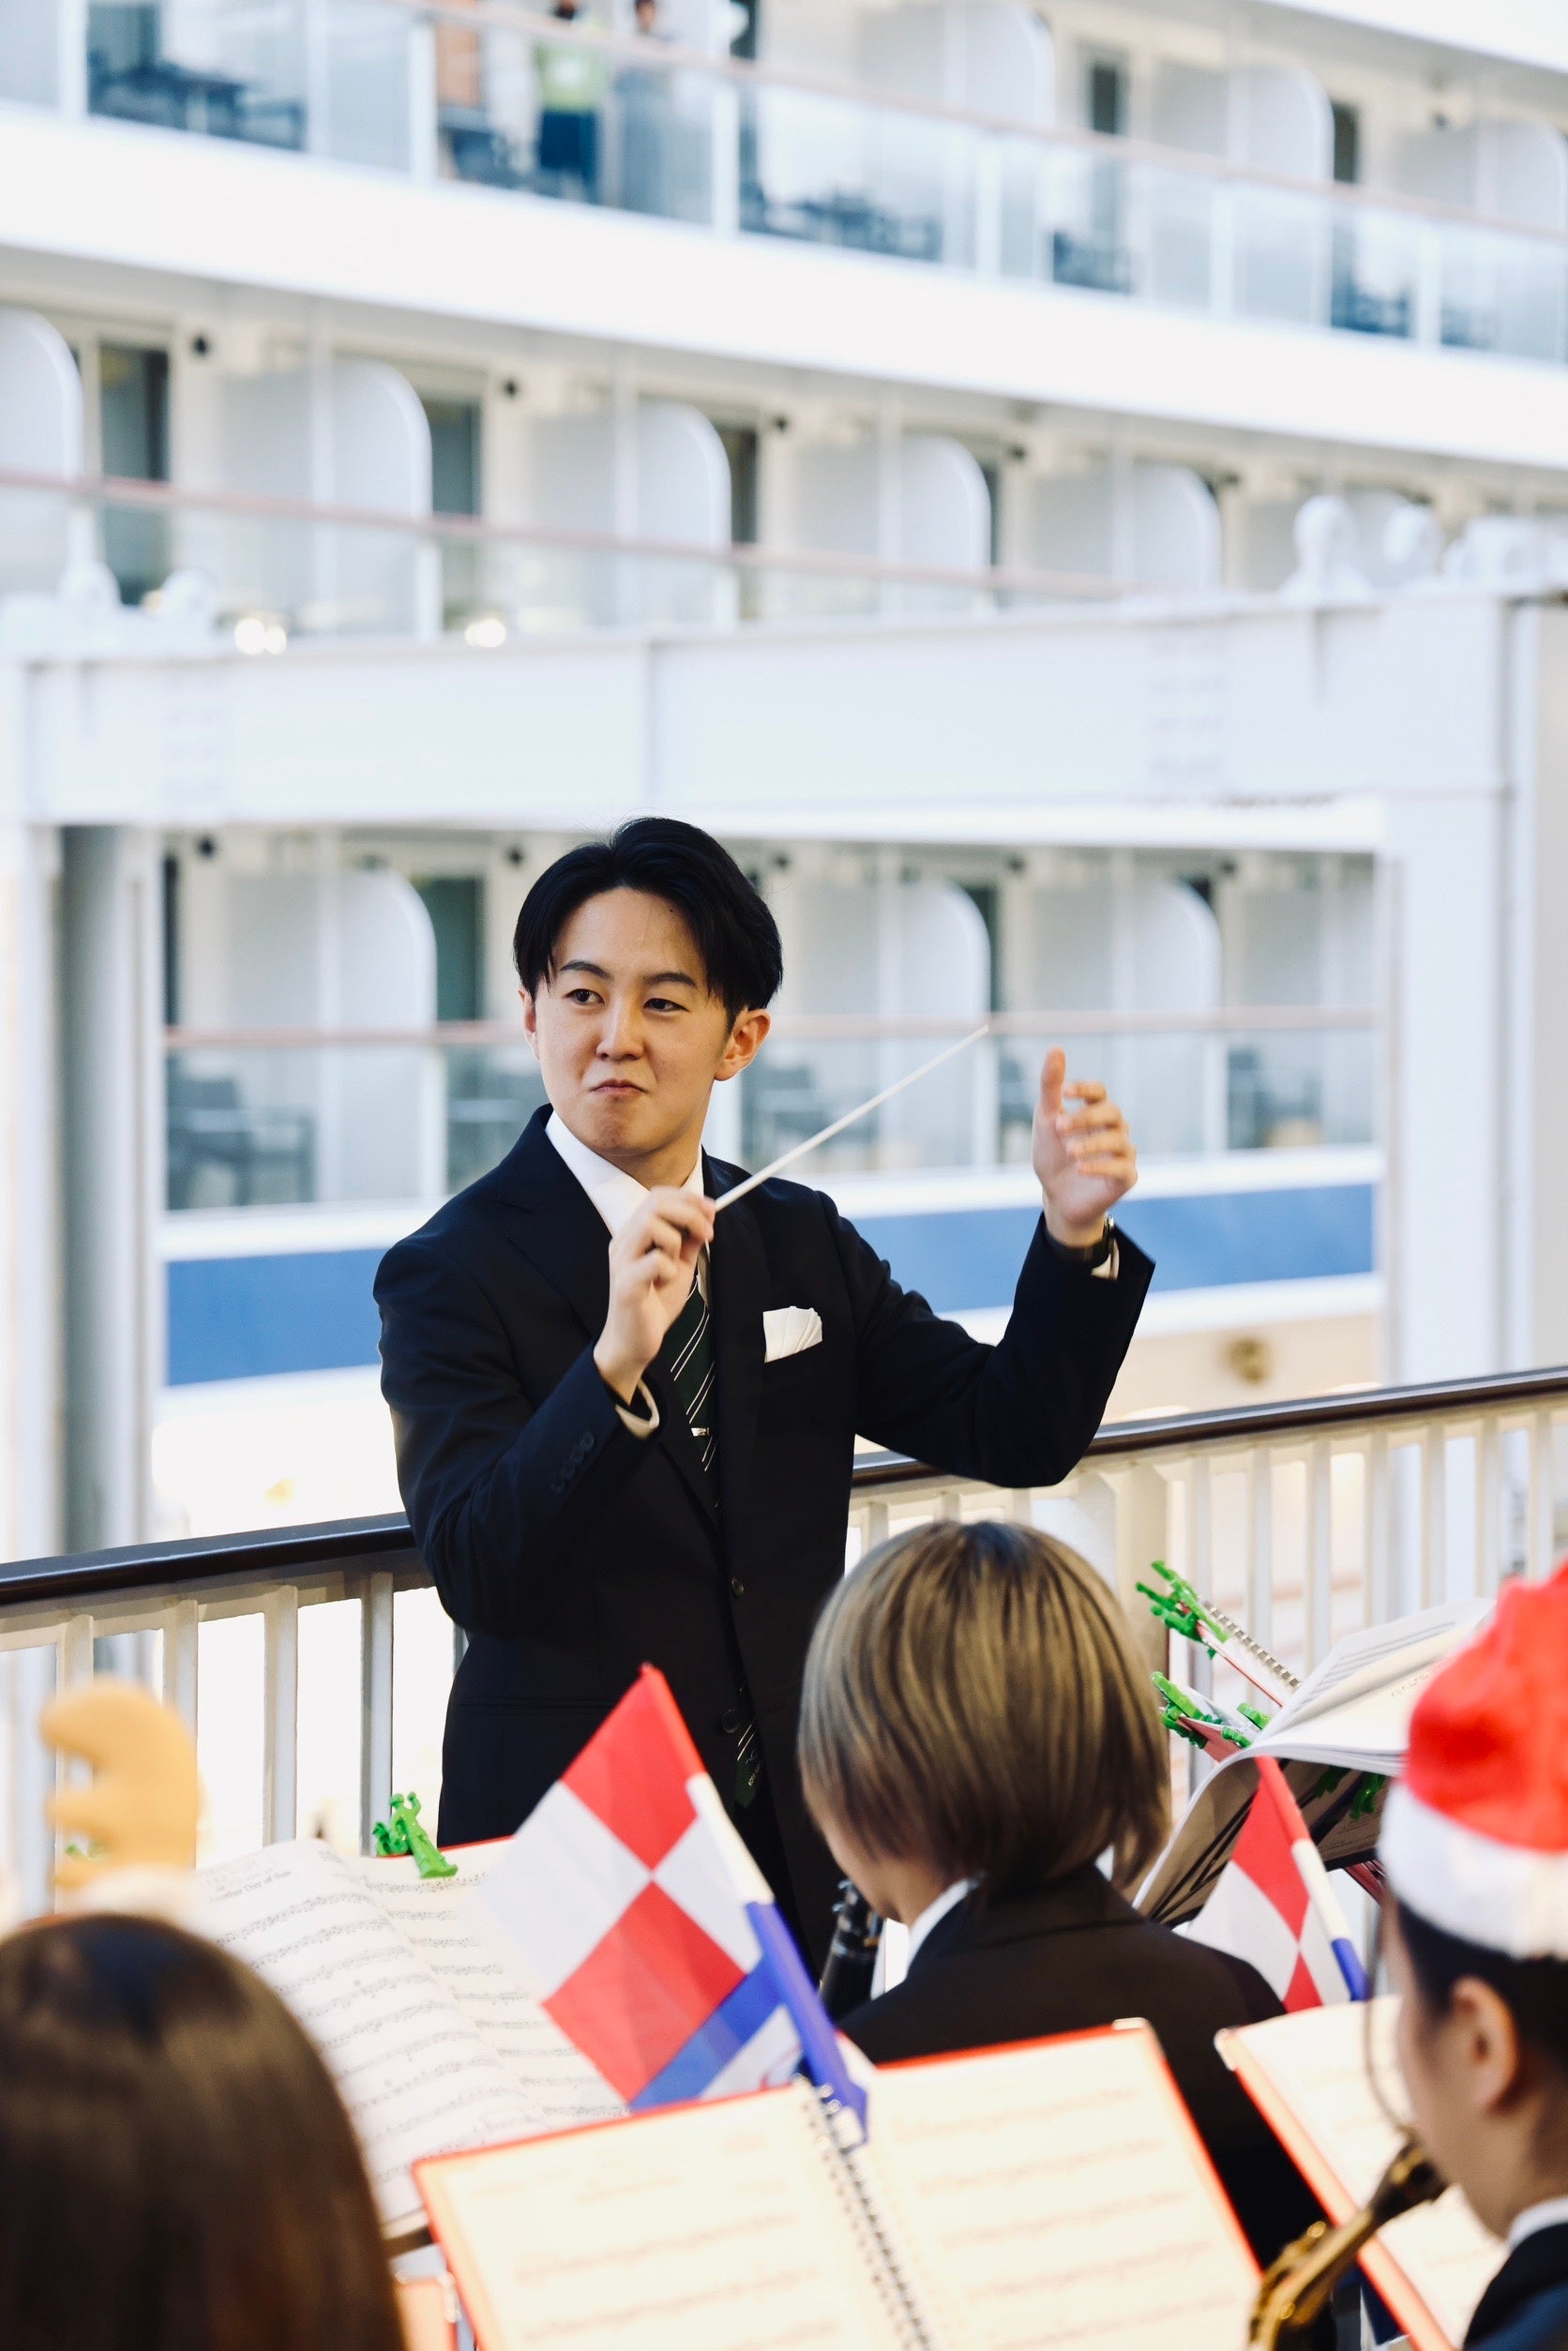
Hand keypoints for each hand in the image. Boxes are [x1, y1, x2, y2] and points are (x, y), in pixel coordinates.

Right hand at [594, 1187, 714, 1403]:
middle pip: (654, 1203)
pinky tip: (665, 1284)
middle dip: (690, 1213)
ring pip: (650, 1224)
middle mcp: (623, 1242)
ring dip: (676, 1240)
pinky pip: (654, 1261)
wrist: (636, 1343)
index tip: (712, 1210)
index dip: (688, 1197)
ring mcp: (621, 1262)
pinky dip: (669, 1269)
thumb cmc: (655, 1304)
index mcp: (634, 1234)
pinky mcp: (625, 1284)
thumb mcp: (680, 1266)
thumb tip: (707, 1215)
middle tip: (708, 1233)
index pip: (657, 1196)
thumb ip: (690, 1241)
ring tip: (677, 1264)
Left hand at [1032, 1049, 1137, 1247]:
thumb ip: (1051, 1087)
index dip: (1084, 1089)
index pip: (1099, 1091)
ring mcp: (1122, 1153)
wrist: (1056, 1197)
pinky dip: (1102, 1166)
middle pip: (1112, 1112)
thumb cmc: (1053, 1156)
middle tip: (1058, 1126)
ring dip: (1093, 1143)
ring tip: (1070, 1152)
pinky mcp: (1126, 1178)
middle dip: (1086, 1117)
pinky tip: (1080, 1168)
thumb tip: (1055, 1048)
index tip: (1063, 1091)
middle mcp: (1114, 1129)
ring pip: (1118, 1140)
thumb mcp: (1047, 1120)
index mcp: (1096, 1112)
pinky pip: (1123, 1168)